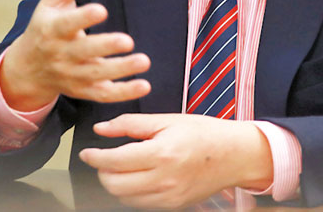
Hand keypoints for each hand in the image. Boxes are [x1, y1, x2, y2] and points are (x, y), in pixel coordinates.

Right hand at [0, 0, 150, 110]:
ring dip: (121, 70)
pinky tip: (144, 85)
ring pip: (97, 75)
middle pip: (84, 52)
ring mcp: (73, 75)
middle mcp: (61, 54)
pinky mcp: (84, 90)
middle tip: (128, 41)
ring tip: (144, 61)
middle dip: (105, 47)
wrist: (28, 69)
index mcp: (52, 30)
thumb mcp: (50, 3)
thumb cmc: (45, 28)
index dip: (84, 18)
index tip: (101, 10)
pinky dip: (125, 93)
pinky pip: (104, 95)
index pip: (67, 24)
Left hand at [79, 113, 272, 208]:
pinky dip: (131, 192)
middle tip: (104, 158)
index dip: (95, 157)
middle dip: (102, 171)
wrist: (235, 155)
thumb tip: (103, 129)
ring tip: (121, 166)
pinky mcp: (173, 206)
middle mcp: (164, 179)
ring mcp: (168, 197)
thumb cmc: (204, 133)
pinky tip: (138, 177)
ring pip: (124, 198)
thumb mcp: (167, 120)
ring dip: (115, 183)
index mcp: (161, 153)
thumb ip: (131, 124)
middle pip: (114, 185)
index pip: (114, 161)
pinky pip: (141, 204)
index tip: (87, 152)